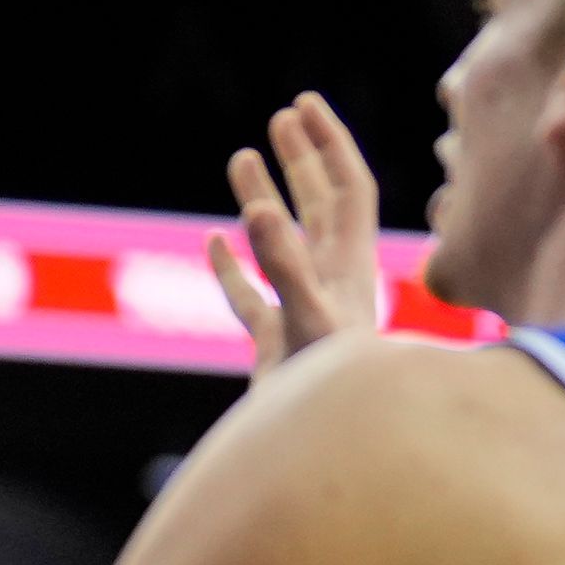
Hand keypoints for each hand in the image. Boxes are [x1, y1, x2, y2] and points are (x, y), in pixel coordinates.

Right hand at [207, 91, 385, 369]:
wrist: (328, 458)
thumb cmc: (330, 393)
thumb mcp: (308, 319)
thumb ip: (285, 263)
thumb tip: (261, 208)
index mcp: (351, 267)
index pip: (348, 188)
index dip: (329, 144)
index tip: (303, 106)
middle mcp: (333, 282)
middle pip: (321, 204)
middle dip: (302, 158)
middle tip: (281, 117)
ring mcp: (304, 310)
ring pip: (283, 241)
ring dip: (264, 197)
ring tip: (240, 157)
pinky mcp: (278, 343)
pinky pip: (251, 295)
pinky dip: (232, 265)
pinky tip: (214, 242)